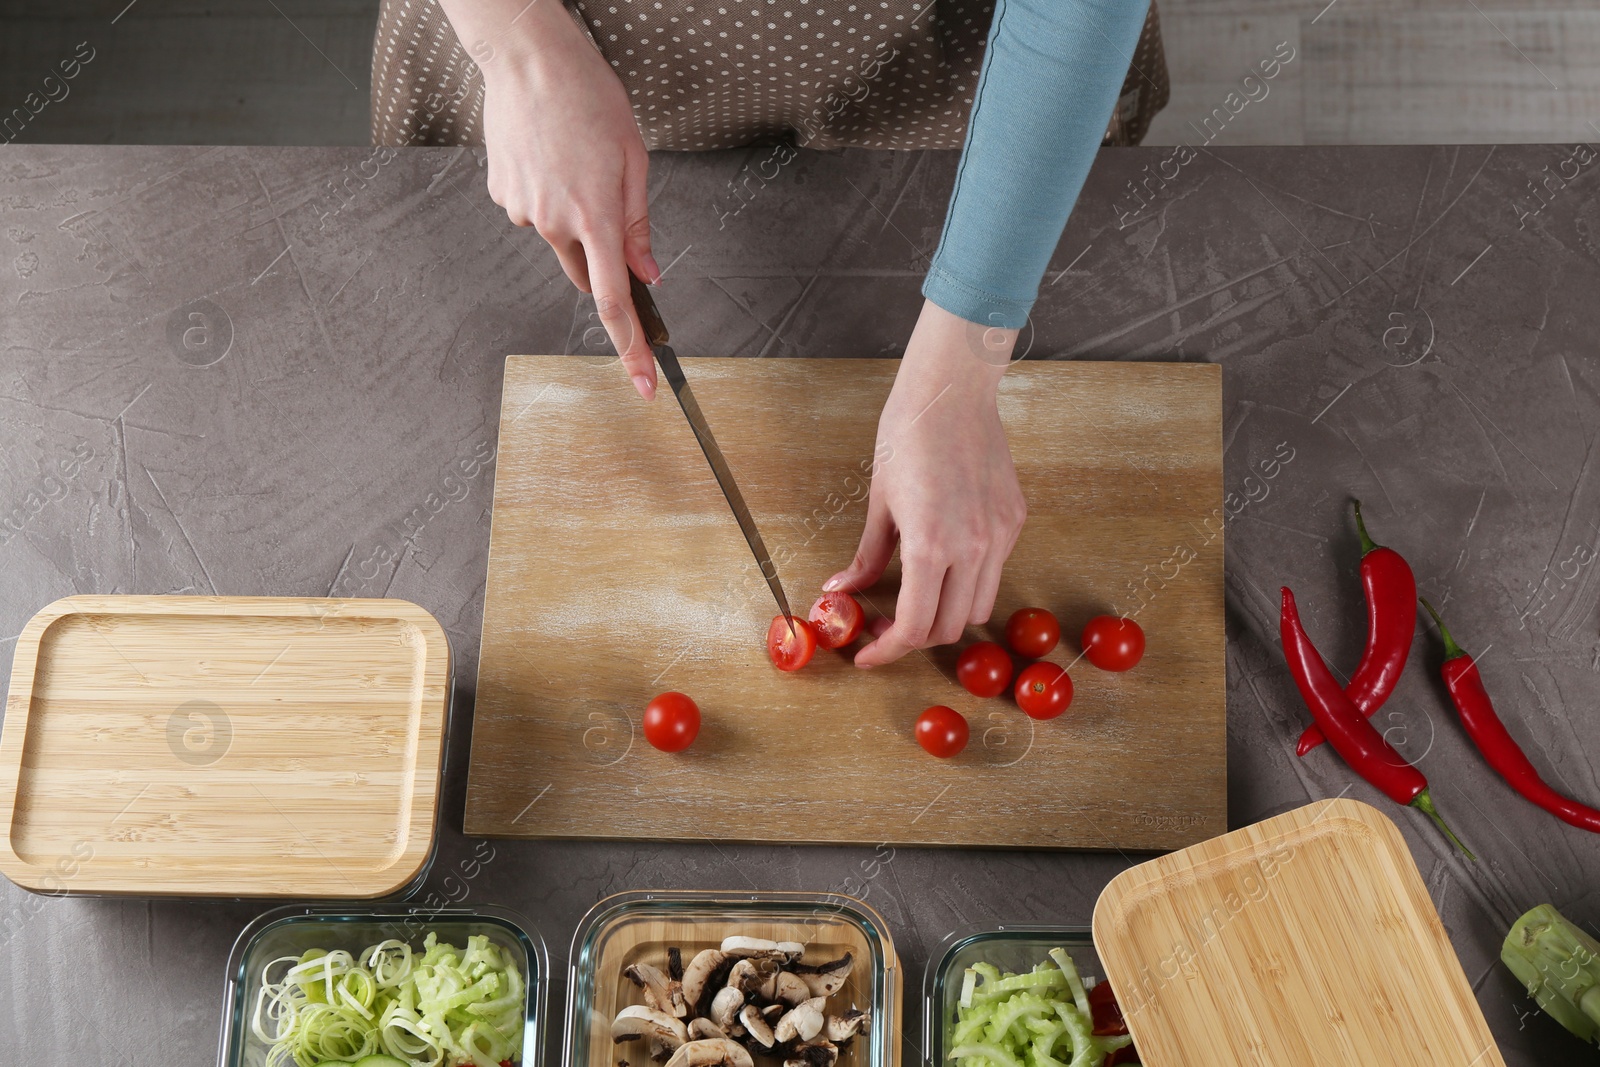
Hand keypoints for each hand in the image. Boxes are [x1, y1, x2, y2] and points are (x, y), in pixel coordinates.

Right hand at [466, 0, 659, 398]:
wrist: (529, 58)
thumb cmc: (589, 98)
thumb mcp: (634, 160)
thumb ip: (640, 225)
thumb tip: (647, 274)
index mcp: (596, 217)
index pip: (615, 303)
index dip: (631, 349)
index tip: (644, 384)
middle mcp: (554, 222)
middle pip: (584, 270)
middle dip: (600, 256)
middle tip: (607, 201)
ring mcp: (523, 209)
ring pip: (558, 236)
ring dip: (572, 214)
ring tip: (574, 158)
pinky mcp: (501, 193)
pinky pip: (534, 210)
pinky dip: (547, 192)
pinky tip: (550, 155)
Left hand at [826, 301, 1027, 666]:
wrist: (952, 390)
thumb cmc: (908, 436)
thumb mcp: (878, 502)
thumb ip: (865, 556)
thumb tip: (841, 592)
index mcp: (930, 545)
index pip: (913, 627)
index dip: (887, 651)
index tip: (868, 654)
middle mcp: (973, 547)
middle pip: (947, 628)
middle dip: (913, 637)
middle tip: (885, 625)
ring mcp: (1000, 535)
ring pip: (977, 607)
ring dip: (945, 614)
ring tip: (916, 597)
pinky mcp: (1015, 521)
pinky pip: (994, 571)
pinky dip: (967, 581)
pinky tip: (944, 561)